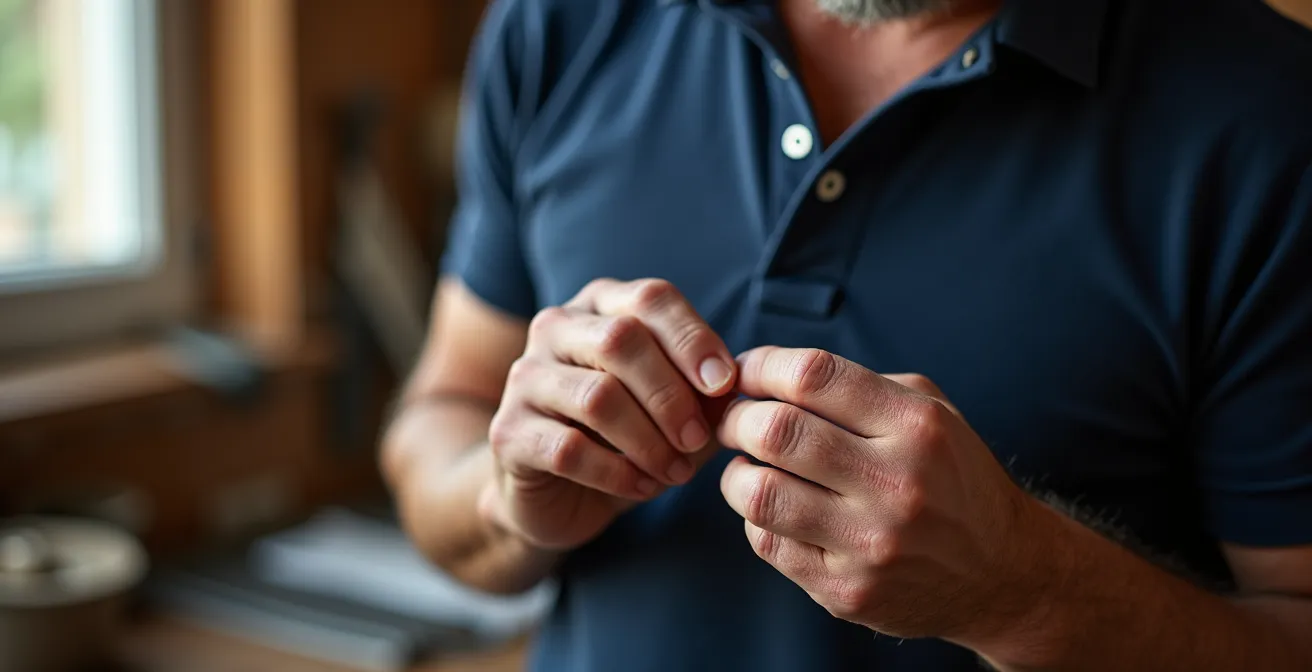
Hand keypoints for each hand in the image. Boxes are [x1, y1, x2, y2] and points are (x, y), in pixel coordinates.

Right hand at [482, 278, 736, 550]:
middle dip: (672, 395)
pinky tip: (642, 488)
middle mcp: (555, 328)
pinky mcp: (507, 432)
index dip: (692, 339)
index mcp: (601, 305)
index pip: (650, 298)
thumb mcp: (672, 408)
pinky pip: (570, 449)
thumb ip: (703, 392)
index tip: (724, 384)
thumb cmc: (624, 438)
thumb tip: (734, 388)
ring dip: (649, 441)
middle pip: (622, 339)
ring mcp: (524, 377)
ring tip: (675, 472)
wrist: (555, 494)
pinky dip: (618, 473)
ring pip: (598, 397)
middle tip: (698, 439)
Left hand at [717, 347, 1049, 645]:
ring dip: (736, 474)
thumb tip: (767, 371)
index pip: (813, 376)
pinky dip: (757, 520)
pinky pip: (769, 543)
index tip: (745, 373)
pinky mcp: (847, 589)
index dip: (761, 367)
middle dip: (737, 419)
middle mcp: (896, 482)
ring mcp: (870, 542)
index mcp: (916, 426)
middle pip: (777, 432)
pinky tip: (775, 510)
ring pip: (761, 494)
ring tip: (747, 467)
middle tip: (733, 422)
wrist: (1002, 573)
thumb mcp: (931, 413)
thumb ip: (858, 387)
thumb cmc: (951, 478)